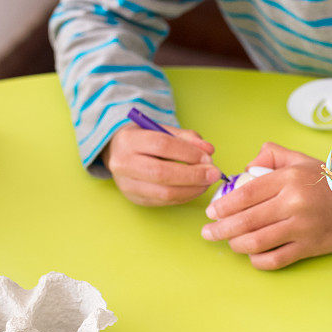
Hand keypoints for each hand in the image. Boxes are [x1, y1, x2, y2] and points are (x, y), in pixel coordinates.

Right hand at [103, 123, 221, 205]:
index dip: (187, 153)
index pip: (161, 146)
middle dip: (193, 175)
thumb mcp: (163, 130)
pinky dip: (184, 196)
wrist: (117, 152)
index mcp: (128, 140)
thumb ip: (187, 138)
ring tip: (207, 182)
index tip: (208, 157)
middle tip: (214, 174)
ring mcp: (127, 185)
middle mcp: (123, 164)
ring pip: (163, 192)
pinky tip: (196, 189)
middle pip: (162, 173)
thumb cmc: (144, 139)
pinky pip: (164, 202)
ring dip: (192, 189)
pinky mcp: (135, 199)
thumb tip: (208, 151)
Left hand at [201, 142, 331, 269]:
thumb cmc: (325, 181)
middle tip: (208, 232)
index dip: (224, 205)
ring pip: (257, 241)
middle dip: (221, 228)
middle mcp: (293, 203)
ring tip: (228, 243)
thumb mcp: (300, 160)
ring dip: (236, 244)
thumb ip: (271, 156)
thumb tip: (247, 167)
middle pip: (246, 220)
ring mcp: (301, 228)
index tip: (211, 212)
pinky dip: (258, 260)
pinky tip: (251, 255)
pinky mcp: (309, 248)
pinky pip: (276, 259)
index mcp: (288, 179)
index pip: (246, 193)